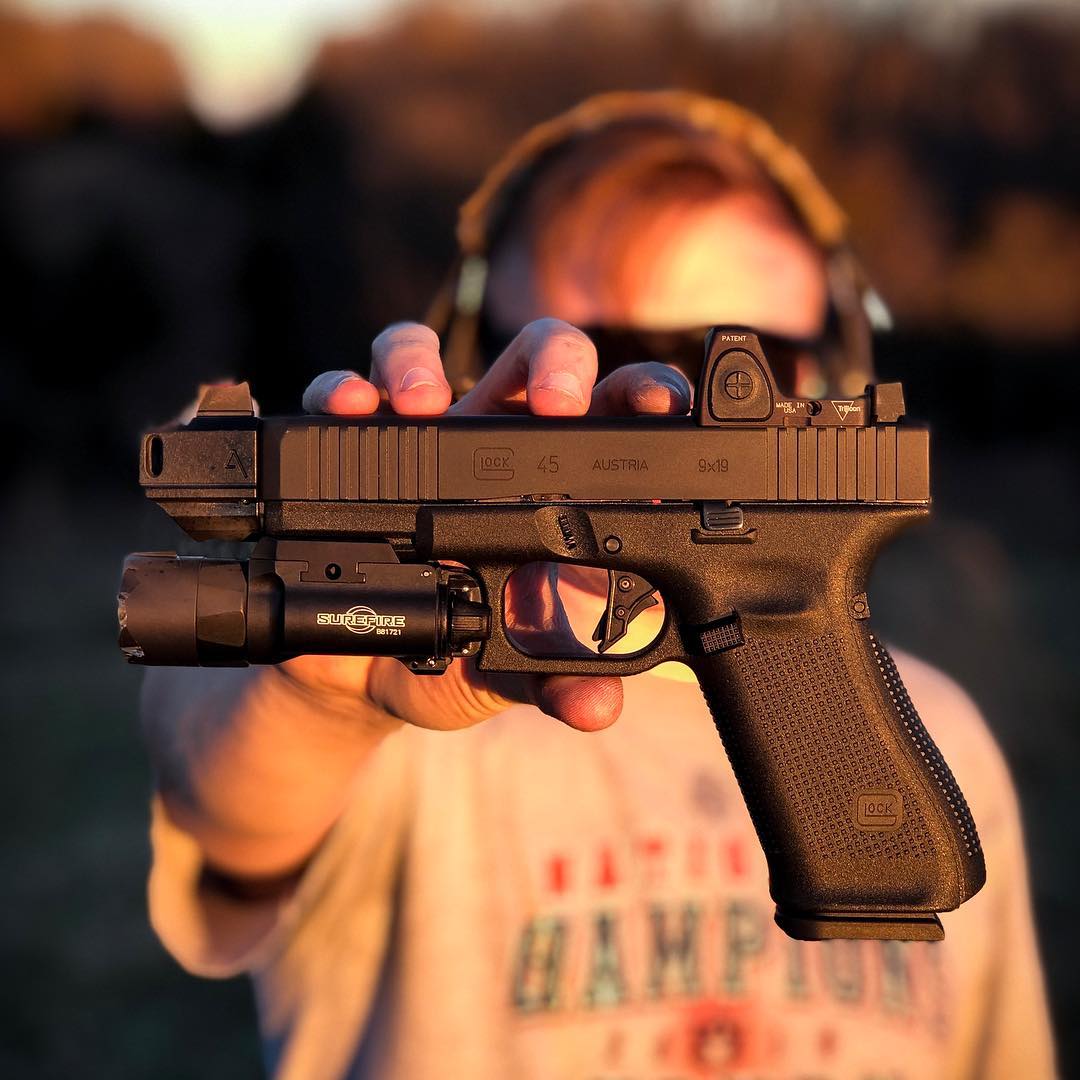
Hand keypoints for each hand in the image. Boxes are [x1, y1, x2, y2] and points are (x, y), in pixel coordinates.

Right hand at [287, 318, 690, 733]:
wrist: (361, 675)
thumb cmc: (453, 659)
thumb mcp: (510, 676)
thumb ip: (555, 681)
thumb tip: (595, 707)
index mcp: (558, 488)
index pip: (616, 418)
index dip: (644, 395)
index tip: (660, 406)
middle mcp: (494, 449)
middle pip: (536, 359)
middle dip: (553, 362)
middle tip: (555, 404)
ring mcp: (423, 442)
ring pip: (428, 357)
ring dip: (426, 364)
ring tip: (425, 404)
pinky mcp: (355, 451)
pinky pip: (343, 394)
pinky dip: (344, 389)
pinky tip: (351, 409)